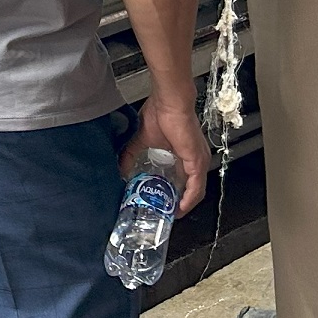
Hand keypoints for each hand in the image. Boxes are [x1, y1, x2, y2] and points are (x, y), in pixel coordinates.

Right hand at [123, 90, 211, 214]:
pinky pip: (196, 187)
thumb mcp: (142, 139)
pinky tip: (179, 208)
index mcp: (184, 153)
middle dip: (179, 202)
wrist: (170, 102)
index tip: (164, 203)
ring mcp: (198, 160)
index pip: (184, 179)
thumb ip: (130, 154)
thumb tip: (118, 168)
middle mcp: (195, 158)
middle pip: (192, 188)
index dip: (175, 193)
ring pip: (196, 191)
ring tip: (172, 214)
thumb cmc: (160, 113)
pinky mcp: (197, 161)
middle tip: (166, 212)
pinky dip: (189, 200)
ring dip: (184, 204)